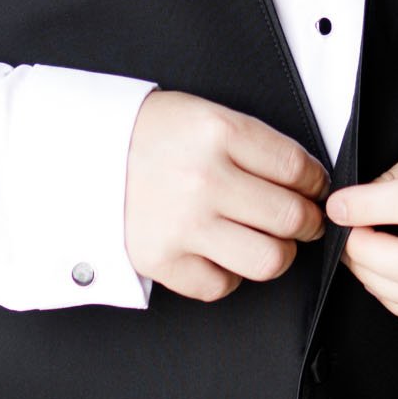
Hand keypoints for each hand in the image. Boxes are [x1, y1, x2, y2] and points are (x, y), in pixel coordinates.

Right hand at [125, 90, 328, 301]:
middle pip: (291, 217)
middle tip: (302, 219)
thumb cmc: (151, 134)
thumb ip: (254, 143)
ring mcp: (183, 224)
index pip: (297, 167)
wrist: (80, 154)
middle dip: (308, 222)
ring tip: (269, 241)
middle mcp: (204, 179)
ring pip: (268, 259)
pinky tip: (222, 253)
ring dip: (279, 253)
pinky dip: (230, 275)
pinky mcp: (162, 260)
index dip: (316, 183)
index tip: (314, 189)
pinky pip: (223, 285)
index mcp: (218, 132)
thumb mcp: (204, 113)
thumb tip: (308, 179)